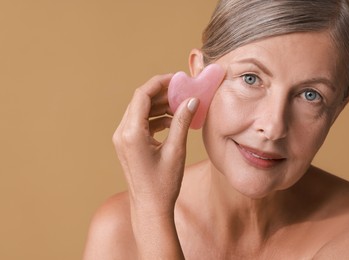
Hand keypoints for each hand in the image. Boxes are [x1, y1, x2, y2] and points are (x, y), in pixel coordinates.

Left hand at [113, 73, 198, 216]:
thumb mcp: (176, 151)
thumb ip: (182, 122)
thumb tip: (191, 100)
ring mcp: (122, 139)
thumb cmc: (163, 184)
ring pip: (140, 111)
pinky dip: (155, 118)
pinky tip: (171, 121)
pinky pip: (140, 123)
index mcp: (131, 133)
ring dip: (159, 106)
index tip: (177, 78)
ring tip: (179, 105)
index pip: (142, 95)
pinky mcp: (127, 144)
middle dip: (161, 93)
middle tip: (182, 90)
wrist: (150, 207)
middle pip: (140, 101)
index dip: (160, 83)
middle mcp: (122, 133)